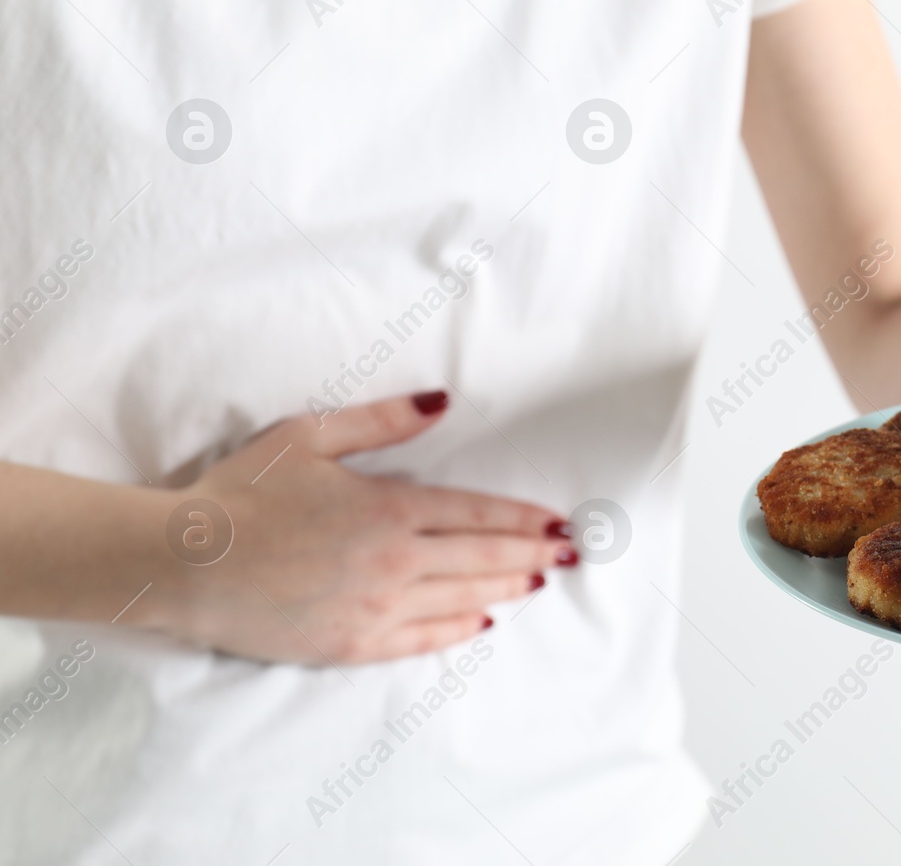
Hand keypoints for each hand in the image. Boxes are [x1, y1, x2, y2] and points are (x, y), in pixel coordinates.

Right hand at [141, 392, 573, 664]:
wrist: (182, 564)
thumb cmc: (241, 493)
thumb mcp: (310, 436)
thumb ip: (382, 421)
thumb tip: (442, 402)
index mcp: (388, 508)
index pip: (477, 514)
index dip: (524, 519)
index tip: (558, 521)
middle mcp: (393, 562)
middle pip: (482, 558)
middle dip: (532, 553)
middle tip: (570, 554)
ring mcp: (374, 608)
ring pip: (461, 599)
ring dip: (506, 589)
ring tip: (537, 581)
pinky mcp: (350, 645)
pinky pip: (421, 640)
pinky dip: (458, 630)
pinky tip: (481, 622)